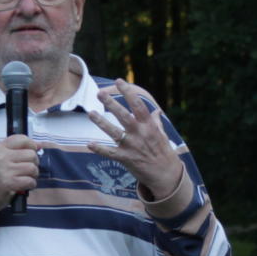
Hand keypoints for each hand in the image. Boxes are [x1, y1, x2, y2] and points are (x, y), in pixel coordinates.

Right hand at [0, 134, 41, 218]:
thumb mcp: (0, 158)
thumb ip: (17, 150)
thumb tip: (39, 145)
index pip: (22, 139)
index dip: (32, 145)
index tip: (33, 151)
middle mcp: (1, 156)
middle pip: (31, 154)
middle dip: (34, 163)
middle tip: (27, 170)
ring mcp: (4, 170)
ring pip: (32, 168)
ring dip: (33, 175)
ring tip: (24, 177)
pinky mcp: (9, 183)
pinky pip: (30, 181)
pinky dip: (30, 184)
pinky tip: (23, 186)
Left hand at [89, 81, 183, 198]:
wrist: (166, 175)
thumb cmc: (163, 152)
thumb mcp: (162, 134)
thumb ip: (155, 122)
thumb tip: (156, 112)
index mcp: (149, 125)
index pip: (138, 105)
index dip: (128, 92)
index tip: (119, 81)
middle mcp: (140, 134)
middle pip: (124, 116)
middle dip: (112, 104)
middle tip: (100, 93)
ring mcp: (132, 146)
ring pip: (115, 133)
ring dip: (102, 123)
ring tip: (90, 113)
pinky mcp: (126, 159)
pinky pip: (111, 153)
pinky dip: (100, 149)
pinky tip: (90, 144)